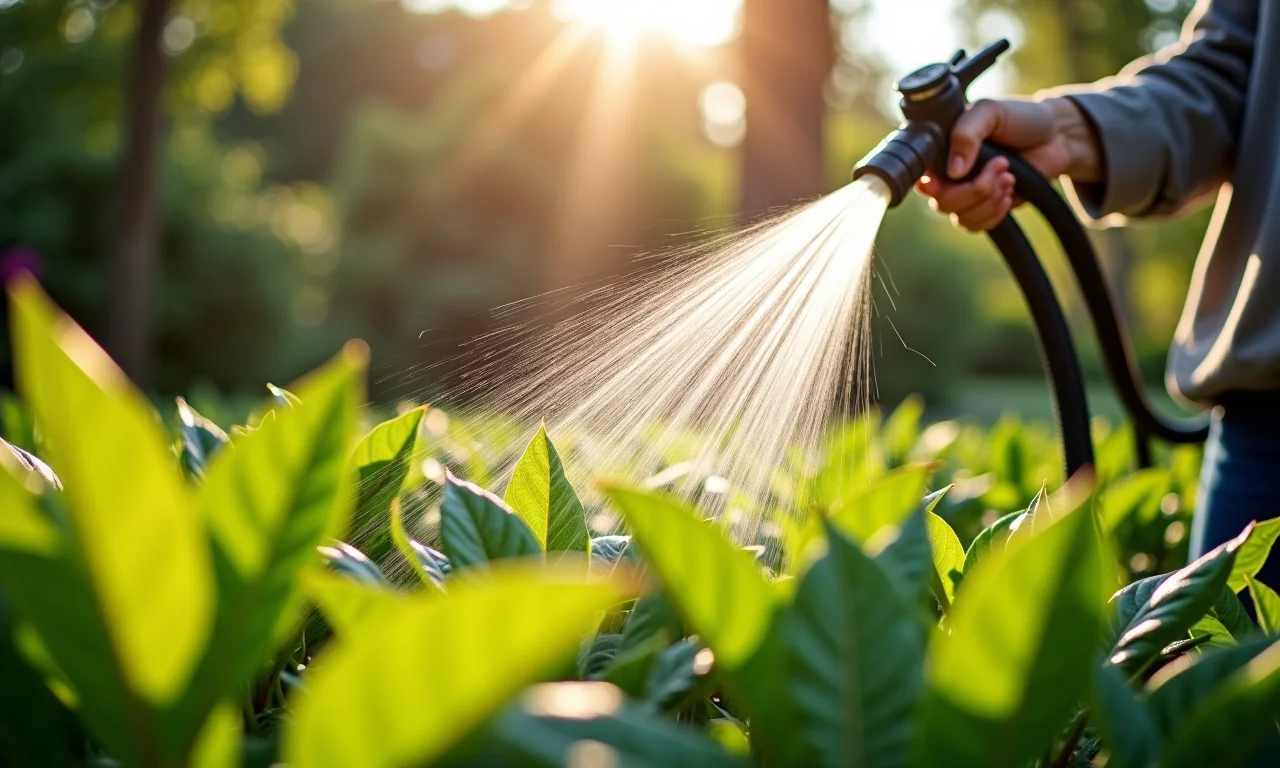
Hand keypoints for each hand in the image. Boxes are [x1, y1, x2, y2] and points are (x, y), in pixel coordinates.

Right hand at [916, 96, 1103, 230]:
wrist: (1056, 137)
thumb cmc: (1020, 117)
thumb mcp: (990, 112)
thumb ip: (966, 134)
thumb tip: (952, 172)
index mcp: (942, 150)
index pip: (922, 178)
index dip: (930, 185)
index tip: (942, 182)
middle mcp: (948, 176)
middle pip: (942, 202)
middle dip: (976, 188)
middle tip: (1001, 164)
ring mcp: (965, 195)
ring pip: (960, 217)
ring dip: (989, 199)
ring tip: (1009, 176)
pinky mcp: (985, 209)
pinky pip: (977, 226)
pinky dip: (995, 212)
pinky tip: (1009, 192)